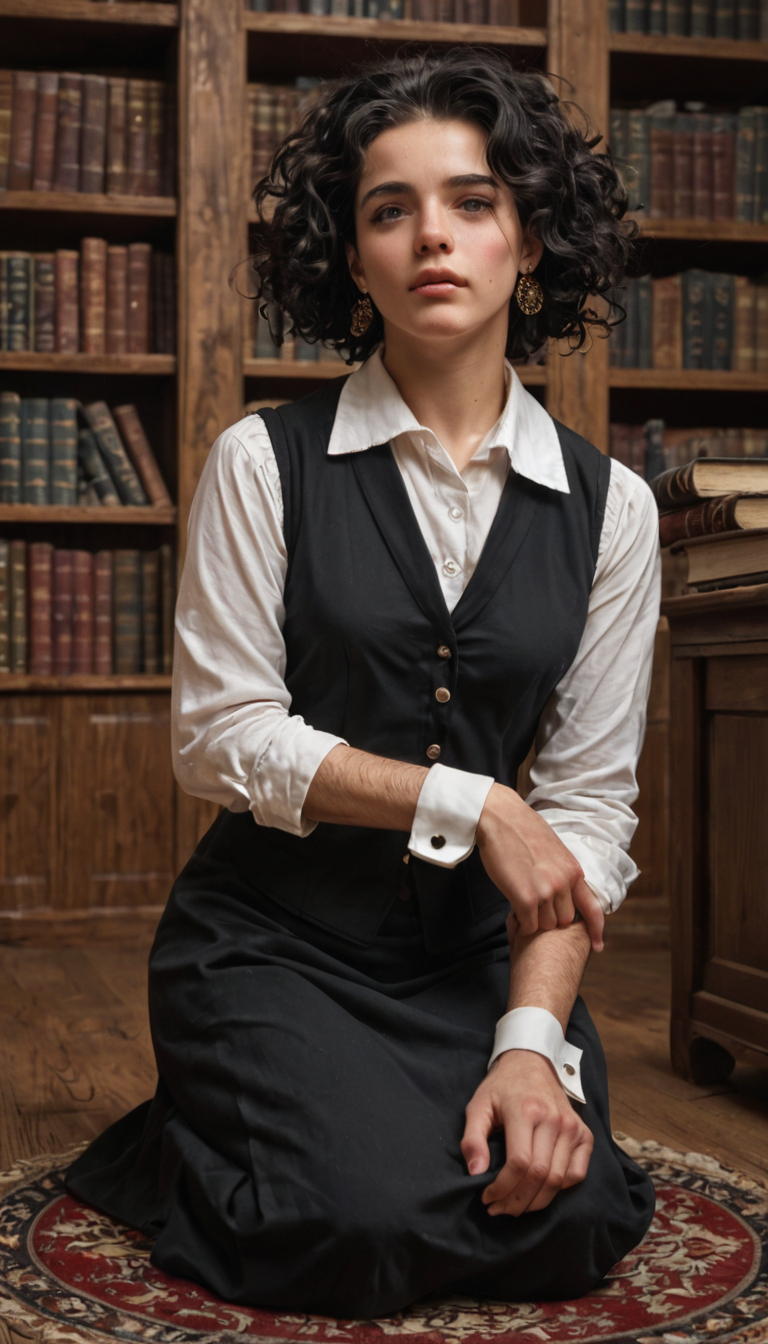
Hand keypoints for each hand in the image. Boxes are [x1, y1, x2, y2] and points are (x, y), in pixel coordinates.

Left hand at [460, 1050, 592, 1215]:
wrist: (532, 1062)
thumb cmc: (502, 1087)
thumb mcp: (478, 1105)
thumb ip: (472, 1138)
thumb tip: (476, 1173)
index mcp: (525, 1111)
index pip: (519, 1164)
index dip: (502, 1188)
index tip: (486, 1198)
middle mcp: (554, 1120)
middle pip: (540, 1176)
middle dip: (517, 1201)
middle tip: (499, 1209)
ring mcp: (572, 1127)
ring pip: (558, 1180)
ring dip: (536, 1202)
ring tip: (515, 1206)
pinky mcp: (584, 1134)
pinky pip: (577, 1173)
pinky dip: (560, 1188)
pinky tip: (541, 1189)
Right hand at [476, 783, 604, 950]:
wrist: (500, 818)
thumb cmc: (522, 832)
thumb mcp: (554, 851)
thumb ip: (562, 873)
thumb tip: (564, 894)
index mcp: (574, 871)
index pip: (592, 908)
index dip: (596, 929)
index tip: (597, 946)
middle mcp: (564, 883)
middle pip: (565, 921)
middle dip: (550, 917)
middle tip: (534, 906)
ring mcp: (546, 891)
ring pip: (546, 925)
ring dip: (534, 919)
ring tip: (521, 902)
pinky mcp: (526, 898)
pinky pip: (528, 925)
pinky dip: (521, 923)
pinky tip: (514, 908)